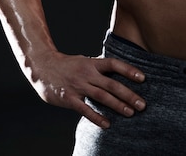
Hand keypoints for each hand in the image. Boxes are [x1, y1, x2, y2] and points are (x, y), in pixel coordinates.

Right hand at [28, 51, 145, 127]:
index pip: (114, 64)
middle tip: (142, 104)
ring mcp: (78, 86)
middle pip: (111, 84)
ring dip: (117, 105)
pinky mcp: (68, 98)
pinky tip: (107, 124)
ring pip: (101, 96)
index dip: (129, 70)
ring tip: (131, 113)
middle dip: (129, 94)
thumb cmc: (67, 65)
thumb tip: (119, 71)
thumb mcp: (84, 61)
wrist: (41, 67)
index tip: (143, 78)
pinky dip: (96, 117)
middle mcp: (87, 73)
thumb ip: (100, 67)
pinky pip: (85, 109)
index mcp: (92, 63)